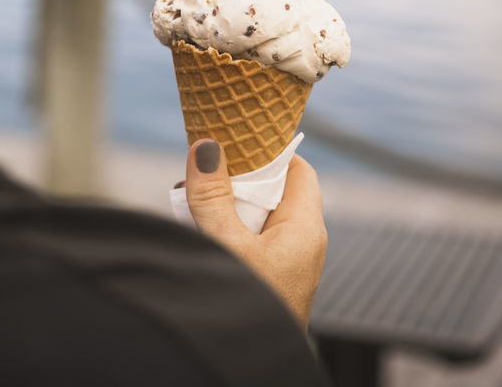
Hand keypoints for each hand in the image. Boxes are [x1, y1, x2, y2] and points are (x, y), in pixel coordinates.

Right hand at [183, 139, 326, 328]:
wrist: (247, 366)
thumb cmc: (246, 308)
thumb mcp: (224, 243)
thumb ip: (211, 194)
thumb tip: (206, 145)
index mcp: (306, 229)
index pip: (298, 169)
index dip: (269, 150)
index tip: (236, 138)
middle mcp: (304, 245)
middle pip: (276, 191)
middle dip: (240, 179)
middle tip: (205, 171)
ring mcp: (290, 267)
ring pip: (261, 218)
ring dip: (230, 207)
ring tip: (195, 201)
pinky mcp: (273, 283)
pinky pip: (255, 242)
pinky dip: (231, 231)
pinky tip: (203, 235)